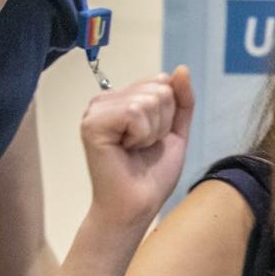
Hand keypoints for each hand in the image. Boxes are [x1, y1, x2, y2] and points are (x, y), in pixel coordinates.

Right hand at [81, 67, 194, 226]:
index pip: (161, 82)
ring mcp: (95, 111)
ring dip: (152, 132)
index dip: (169, 114)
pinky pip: (135, 112)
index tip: (152, 139)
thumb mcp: (175, 131)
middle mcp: (104, 101)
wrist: (137, 206)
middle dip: (162, 123)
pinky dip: (142, 135)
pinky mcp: (92, 124)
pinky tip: (126, 150)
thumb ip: (182, 100)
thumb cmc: (152, 175)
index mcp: (121, 100)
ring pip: (149, 99)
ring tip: (135, 150)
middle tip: (143, 147)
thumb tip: (181, 69)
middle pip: (158, 89)